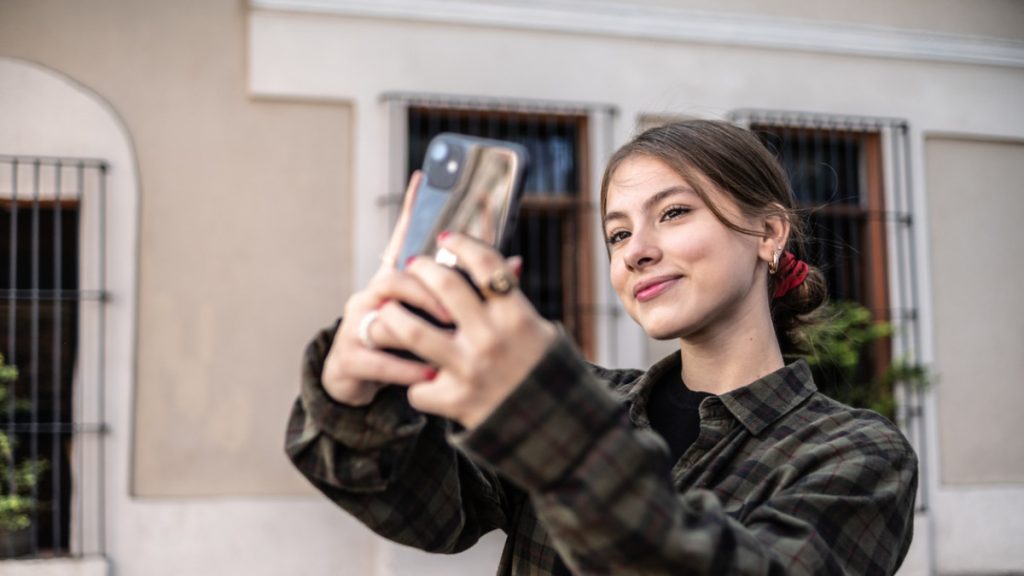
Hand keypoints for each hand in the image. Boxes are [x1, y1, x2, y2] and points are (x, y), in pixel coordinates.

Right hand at [320, 172, 449, 405]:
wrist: (356, 381)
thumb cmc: (405, 344)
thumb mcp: (437, 317)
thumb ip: (472, 291)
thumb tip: (518, 263)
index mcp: (394, 281)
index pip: (403, 238)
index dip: (412, 209)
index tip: (424, 178)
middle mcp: (371, 296)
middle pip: (397, 278)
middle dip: (429, 289)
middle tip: (458, 305)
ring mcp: (356, 325)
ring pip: (385, 316)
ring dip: (419, 326)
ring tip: (448, 334)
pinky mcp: (349, 357)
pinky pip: (378, 360)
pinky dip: (405, 369)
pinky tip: (428, 374)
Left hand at [376, 232, 556, 428]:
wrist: (554, 428)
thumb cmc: (544, 372)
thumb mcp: (541, 330)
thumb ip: (515, 302)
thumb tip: (508, 263)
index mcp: (516, 315)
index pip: (485, 264)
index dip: (462, 244)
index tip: (446, 238)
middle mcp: (491, 338)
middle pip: (443, 286)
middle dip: (422, 268)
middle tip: (413, 265)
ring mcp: (469, 369)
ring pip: (411, 331)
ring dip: (392, 315)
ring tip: (387, 309)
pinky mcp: (454, 400)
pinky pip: (417, 387)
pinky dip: (415, 384)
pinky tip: (419, 381)